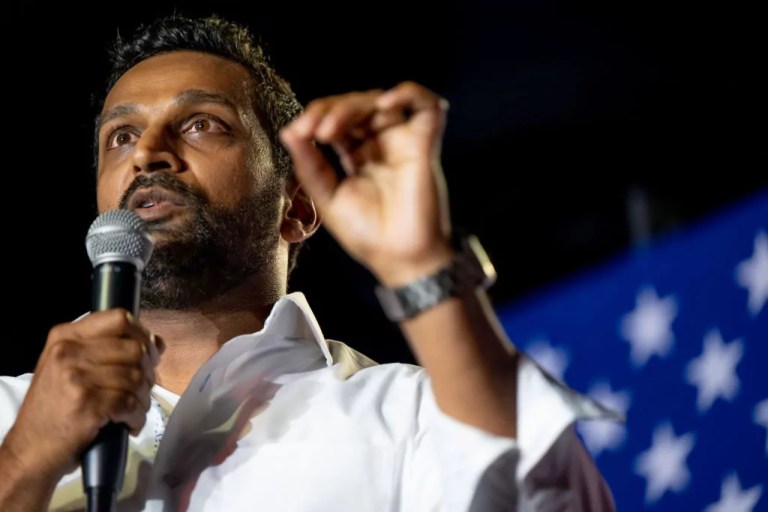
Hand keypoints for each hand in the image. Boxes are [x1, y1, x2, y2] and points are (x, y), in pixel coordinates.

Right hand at [2, 309, 160, 478]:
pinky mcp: (87, 404)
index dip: (142, 335)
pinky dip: (137, 416)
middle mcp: (69, 351)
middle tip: (142, 391)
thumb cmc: (54, 411)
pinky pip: (131, 403)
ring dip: (143, 398)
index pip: (119, 319)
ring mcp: (76, 377)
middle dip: (148, 372)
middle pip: (134, 349)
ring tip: (134, 410)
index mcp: (65, 336)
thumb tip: (158, 342)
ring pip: (136, 377)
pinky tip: (129, 424)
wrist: (29, 452)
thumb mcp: (73, 370)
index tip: (149, 355)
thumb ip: (112, 351)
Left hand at [280, 81, 454, 285]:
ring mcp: (403, 141)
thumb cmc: (366, 234)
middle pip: (356, 105)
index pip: (336, 118)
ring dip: (353, 106)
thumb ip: (309, 164)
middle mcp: (380, 143)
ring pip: (381, 100)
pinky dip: (408, 93)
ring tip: (331, 129)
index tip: (297, 133)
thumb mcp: (327, 196)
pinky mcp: (425, 143)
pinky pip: (426, 104)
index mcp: (357, 153)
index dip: (316, 117)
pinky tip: (384, 104)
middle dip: (330, 111)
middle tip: (313, 132)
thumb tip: (288, 131)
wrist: (398, 258)